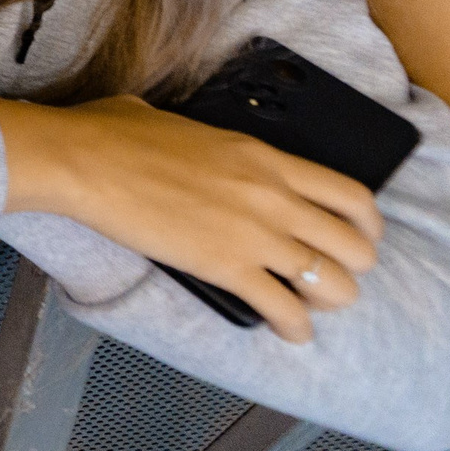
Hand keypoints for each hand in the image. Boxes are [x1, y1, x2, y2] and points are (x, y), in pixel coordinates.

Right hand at [0, 94, 382, 343]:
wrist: (82, 161)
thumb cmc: (112, 133)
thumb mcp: (172, 119)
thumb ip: (197, 133)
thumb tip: (174, 133)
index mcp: (264, 157)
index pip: (352, 194)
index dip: (367, 225)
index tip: (359, 236)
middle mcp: (273, 196)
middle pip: (355, 246)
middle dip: (352, 268)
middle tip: (332, 276)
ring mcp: (253, 234)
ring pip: (333, 283)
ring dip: (329, 300)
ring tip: (310, 306)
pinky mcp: (225, 267)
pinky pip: (285, 310)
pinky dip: (295, 328)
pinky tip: (290, 332)